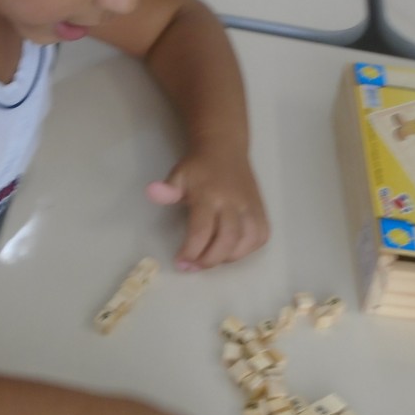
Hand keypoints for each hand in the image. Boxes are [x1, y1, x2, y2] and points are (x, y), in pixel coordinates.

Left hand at [146, 147, 268, 270]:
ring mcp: (249, 205)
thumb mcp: (178, 175)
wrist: (224, 147)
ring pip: (248, 240)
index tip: (181, 262)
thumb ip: (167, 189)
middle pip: (227, 240)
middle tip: (194, 267)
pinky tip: (232, 250)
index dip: (192, 251)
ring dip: (229, 257)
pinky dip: (248, 248)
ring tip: (212, 259)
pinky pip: (261, 234)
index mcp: (209, 194)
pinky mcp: (260, 208)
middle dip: (210, 260)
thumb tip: (153, 193)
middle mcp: (233, 202)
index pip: (202, 230)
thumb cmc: (198, 166)